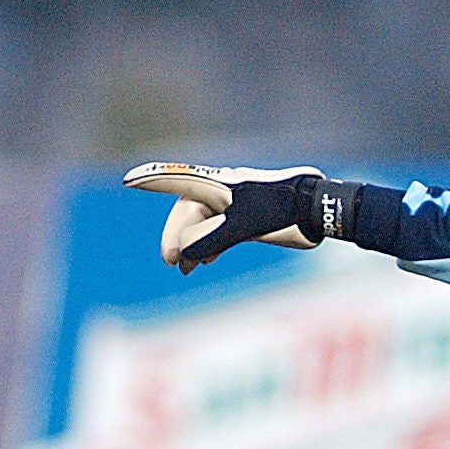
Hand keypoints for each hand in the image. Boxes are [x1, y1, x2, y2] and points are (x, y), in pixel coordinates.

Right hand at [122, 162, 329, 273]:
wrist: (319, 209)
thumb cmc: (282, 212)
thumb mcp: (242, 227)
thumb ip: (209, 239)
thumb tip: (183, 253)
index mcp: (219, 185)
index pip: (177, 181)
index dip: (153, 181)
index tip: (129, 180)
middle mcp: (224, 190)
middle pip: (188, 212)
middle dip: (177, 236)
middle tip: (171, 261)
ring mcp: (237, 203)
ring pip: (204, 223)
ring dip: (193, 245)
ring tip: (185, 268)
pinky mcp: (250, 215)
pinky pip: (220, 228)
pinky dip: (210, 244)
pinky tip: (207, 261)